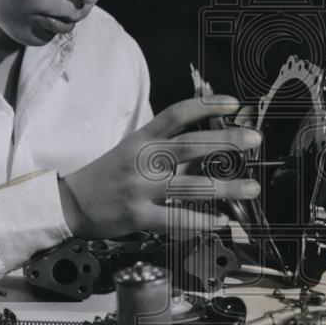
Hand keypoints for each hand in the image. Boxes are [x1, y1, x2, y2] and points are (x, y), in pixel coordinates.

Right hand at [58, 96, 260, 237]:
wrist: (70, 204)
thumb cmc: (106, 176)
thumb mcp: (131, 151)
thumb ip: (164, 148)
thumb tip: (208, 146)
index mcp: (141, 139)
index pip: (176, 114)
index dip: (206, 106)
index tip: (234, 103)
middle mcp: (142, 160)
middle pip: (191, 146)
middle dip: (226, 141)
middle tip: (254, 139)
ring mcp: (140, 189)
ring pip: (190, 186)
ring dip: (225, 187)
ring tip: (251, 187)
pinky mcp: (138, 216)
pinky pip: (176, 220)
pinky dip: (202, 221)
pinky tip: (221, 221)